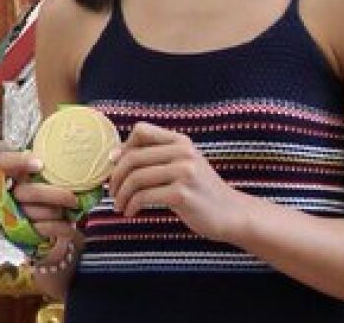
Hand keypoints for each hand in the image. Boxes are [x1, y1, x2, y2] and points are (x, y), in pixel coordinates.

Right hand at [0, 151, 83, 248]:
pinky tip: (71, 226)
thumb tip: (74, 137)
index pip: (4, 163)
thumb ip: (50, 161)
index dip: (19, 162)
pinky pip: (45, 230)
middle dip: (56, 195)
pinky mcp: (26, 232)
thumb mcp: (43, 174)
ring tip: (71, 210)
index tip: (40, 163)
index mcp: (11, 175)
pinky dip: (62, 228)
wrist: (36, 224)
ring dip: (59, 212)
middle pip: (28, 193)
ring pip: (39, 213)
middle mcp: (9, 194)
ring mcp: (15, 215)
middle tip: (73, 197)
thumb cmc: (43, 190)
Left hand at [105, 121, 250, 244]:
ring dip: (121, 195)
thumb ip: (156, 156)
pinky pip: (144, 196)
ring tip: (119, 206)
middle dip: (116, 177)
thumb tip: (114, 155)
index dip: (122, 147)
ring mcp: (184, 172)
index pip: (141, 130)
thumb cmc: (201, 191)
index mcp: (181, 141)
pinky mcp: (182, 194)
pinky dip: (132, 205)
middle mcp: (183, 152)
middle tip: (112, 192)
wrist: (231, 214)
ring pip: (136, 178)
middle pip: (133, 157)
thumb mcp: (184, 164)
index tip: (115, 166)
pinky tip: (131, 213)